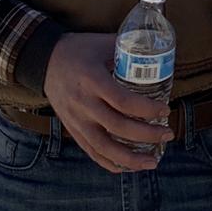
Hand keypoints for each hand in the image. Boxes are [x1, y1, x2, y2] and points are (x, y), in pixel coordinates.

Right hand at [42, 33, 171, 172]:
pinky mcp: (71, 128)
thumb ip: (129, 49)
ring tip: (152, 162)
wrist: (43, 60)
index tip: (165, 110)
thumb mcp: (103, 43)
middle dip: (147, 135)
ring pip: (104, 147)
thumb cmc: (78, 50)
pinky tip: (126, 167)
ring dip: (130, 159)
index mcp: (93, 80)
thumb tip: (157, 53)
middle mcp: (83, 103)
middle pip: (118, 127)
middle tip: (168, 133)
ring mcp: (76, 119)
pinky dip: (109, 162)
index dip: (147, 109)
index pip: (123, 101)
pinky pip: (90, 151)